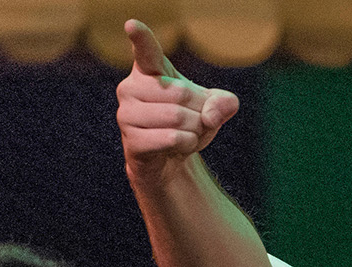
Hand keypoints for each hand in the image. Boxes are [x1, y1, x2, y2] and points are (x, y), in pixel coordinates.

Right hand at [117, 19, 241, 166]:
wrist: (170, 158)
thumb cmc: (188, 123)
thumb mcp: (213, 108)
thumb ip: (224, 102)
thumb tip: (210, 114)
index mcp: (149, 70)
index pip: (146, 50)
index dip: (140, 37)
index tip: (132, 25)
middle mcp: (130, 87)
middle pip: (180, 94)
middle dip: (199, 111)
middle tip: (192, 120)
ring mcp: (126, 114)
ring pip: (176, 118)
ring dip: (194, 129)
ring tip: (185, 132)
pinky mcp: (131, 140)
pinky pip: (172, 138)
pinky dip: (187, 144)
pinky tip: (177, 146)